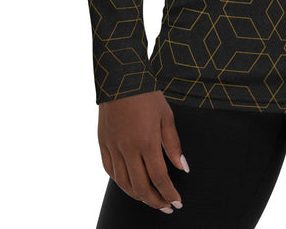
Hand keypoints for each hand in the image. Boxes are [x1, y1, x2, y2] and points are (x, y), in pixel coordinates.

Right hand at [98, 90, 189, 214]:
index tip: (177, 202)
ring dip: (138, 196)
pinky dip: (121, 182)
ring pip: (124, 183)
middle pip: (141, 187)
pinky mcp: (103, 143)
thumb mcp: (167, 116)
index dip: (169, 194)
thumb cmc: (147, 95)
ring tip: (150, 199)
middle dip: (155, 201)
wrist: (122, 79)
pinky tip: (130, 185)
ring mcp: (113, 147)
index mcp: (147, 142)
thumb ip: (173, 145)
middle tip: (166, 207)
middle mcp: (128, 149)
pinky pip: (110, 171)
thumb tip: (182, 168)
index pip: (159, 178)